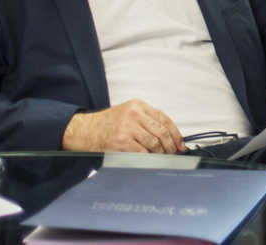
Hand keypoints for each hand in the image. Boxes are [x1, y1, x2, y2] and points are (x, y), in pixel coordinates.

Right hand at [62, 98, 182, 153]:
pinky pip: (142, 152)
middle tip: (173, 153)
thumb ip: (146, 120)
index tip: (180, 143)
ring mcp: (127, 128)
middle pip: (161, 132)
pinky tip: (149, 159)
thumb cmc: (106, 124)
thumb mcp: (128, 113)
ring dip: (160, 153)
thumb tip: (168, 136)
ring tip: (161, 157)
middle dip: (170, 145)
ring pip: (154, 143)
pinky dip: (148, 157)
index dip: (176, 133)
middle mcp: (134, 114)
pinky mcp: (121, 141)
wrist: (84, 130)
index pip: (164, 119)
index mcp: (138, 105)